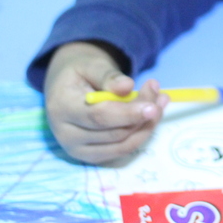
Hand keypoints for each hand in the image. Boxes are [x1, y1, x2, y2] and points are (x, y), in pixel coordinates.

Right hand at [43, 41, 168, 163]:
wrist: (66, 87)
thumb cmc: (79, 73)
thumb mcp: (91, 65)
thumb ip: (108, 76)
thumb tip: (127, 86)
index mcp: (62, 108)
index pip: (99, 117)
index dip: (128, 113)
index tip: (152, 105)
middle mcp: (67, 135)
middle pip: (114, 133)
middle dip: (142, 115)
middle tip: (159, 93)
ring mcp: (78, 150)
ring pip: (122, 145)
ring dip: (147, 125)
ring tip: (160, 101)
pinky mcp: (92, 156)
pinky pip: (122, 150)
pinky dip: (141, 134)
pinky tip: (153, 115)